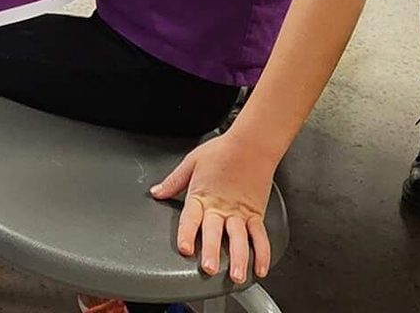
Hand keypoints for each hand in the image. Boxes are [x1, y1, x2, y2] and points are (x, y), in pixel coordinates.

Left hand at [151, 134, 276, 283]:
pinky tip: (260, 268)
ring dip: (239, 259)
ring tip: (237, 276)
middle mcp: (221, 208)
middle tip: (210, 268)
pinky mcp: (255, 214)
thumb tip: (157, 192)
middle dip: (213, 252)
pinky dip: (262, 253)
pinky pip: (259, 236)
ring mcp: (240, 213)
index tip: (185, 248)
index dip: (187, 234)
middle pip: (215, 233)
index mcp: (201, 196)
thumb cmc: (223, 150)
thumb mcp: (191, 162)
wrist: (252, 143)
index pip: (192, 219)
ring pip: (240, 239)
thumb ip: (173, 181)